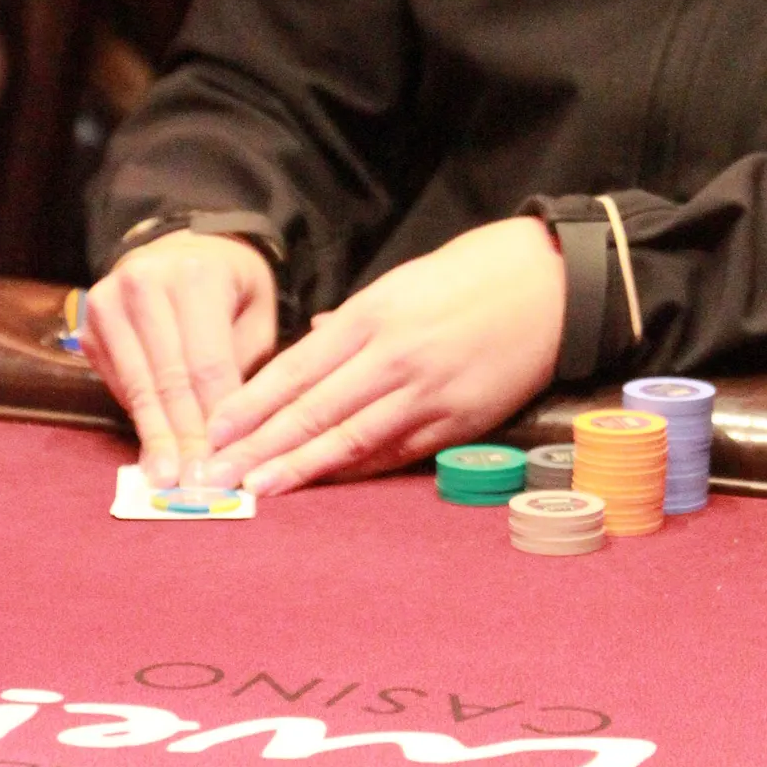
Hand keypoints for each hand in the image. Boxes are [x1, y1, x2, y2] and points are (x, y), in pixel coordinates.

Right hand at [82, 233, 277, 485]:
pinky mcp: (88, 324)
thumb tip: (234, 436)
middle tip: (193, 484)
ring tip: (166, 479)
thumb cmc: (231, 286)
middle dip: (182, 438)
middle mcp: (143, 285)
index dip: (215, 420)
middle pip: (167, 379)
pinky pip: (118, 381)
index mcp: (195, 277)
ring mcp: (108, 303)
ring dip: (154, 435)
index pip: (206, 364)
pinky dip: (138, 416)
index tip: (224, 462)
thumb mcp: (257, 312)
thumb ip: (246, 365)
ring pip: (137, 385)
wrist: (183, 247)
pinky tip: (151, 449)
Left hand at [200, 217, 565, 496]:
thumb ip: (352, 323)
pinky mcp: (460, 422)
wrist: (552, 283)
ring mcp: (429, 393)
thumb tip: (308, 346)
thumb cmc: (472, 276)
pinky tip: (326, 485)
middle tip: (218, 476)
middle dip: (260, 447)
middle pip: (314, 411)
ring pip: (352, 439)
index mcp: (375, 315)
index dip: (252, 405)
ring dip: (301, 469)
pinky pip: (397, 452)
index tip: (214, 432)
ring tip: (261, 489)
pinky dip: (358, 470)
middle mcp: (396, 356)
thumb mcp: (401, 283)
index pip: (297, 369)